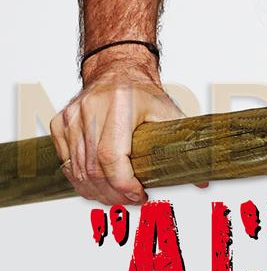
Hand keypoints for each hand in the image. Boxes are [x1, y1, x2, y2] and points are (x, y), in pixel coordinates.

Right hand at [50, 56, 208, 205]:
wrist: (118, 69)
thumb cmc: (143, 92)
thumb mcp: (168, 111)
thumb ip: (185, 144)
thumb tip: (203, 179)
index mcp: (120, 104)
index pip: (112, 157)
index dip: (124, 185)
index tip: (139, 195)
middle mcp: (92, 108)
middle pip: (94, 169)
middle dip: (112, 194)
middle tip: (129, 201)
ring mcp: (72, 116)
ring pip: (78, 170)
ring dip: (96, 192)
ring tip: (116, 197)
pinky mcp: (60, 123)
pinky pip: (66, 162)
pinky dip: (80, 180)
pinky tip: (97, 185)